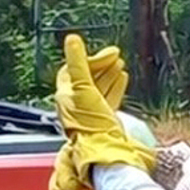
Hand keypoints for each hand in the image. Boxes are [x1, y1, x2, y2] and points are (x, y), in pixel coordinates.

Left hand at [58, 34, 157, 181]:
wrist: (107, 150)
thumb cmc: (92, 123)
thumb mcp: (84, 87)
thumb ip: (78, 63)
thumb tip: (72, 39)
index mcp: (66, 96)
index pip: (73, 69)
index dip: (89, 59)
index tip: (108, 53)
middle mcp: (75, 104)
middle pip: (86, 78)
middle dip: (101, 65)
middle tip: (115, 54)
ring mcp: (90, 112)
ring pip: (99, 87)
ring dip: (109, 74)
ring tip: (120, 63)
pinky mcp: (103, 118)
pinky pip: (108, 97)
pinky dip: (115, 85)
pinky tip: (123, 77)